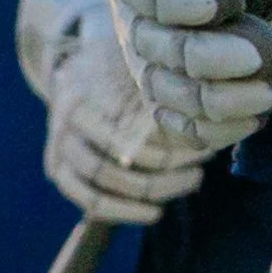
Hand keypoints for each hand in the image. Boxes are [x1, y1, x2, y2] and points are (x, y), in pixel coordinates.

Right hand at [16, 0, 204, 224]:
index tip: (203, 146)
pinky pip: (87, 200)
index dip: (166, 148)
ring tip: (190, 182)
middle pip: (114, 163)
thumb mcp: (138, 60)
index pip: (124, 135)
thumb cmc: (121, 62)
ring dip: (151, 191)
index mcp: (81, 92)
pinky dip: (122, 212)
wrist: (78, 62)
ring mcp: (58, 144)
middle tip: (200, 169)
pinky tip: (155, 212)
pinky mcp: (58, 166)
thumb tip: (214, 109)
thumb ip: (164, 84)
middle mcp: (64, 120)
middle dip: (164, 172)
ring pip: (102, 185)